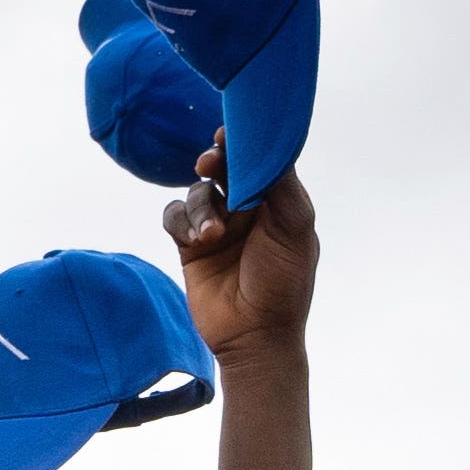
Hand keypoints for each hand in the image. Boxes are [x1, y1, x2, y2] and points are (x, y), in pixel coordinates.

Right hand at [162, 145, 319, 361]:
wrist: (255, 335)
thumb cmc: (285, 283)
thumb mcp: (295, 228)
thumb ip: (282, 184)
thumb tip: (263, 143)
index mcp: (274, 200)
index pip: (255, 159)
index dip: (242, 142)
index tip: (229, 134)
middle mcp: (245, 209)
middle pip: (222, 168)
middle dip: (214, 162)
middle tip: (209, 164)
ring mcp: (216, 227)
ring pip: (197, 194)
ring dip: (202, 208)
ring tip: (213, 235)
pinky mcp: (189, 246)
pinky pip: (174, 218)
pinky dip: (181, 222)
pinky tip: (196, 241)